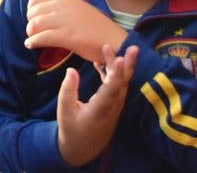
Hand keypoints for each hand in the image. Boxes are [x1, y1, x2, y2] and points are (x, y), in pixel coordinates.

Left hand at [24, 0, 128, 63]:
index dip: (31, 8)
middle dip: (30, 21)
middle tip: (35, 30)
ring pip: (35, 24)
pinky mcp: (66, 36)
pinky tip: (31, 45)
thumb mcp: (77, 5)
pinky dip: (33, 41)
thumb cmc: (95, 24)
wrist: (113, 39)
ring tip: (33, 38)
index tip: (34, 17)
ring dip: (30, 32)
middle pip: (33, 11)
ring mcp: (64, 21)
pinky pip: (42, 37)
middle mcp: (62, 6)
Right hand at [56, 45, 137, 166]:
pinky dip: (111, 75)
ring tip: (112, 49)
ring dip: (119, 68)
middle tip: (132, 48)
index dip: (116, 74)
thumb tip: (72, 70)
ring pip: (120, 85)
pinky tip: (101, 63)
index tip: (120, 59)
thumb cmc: (71, 130)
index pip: (111, 90)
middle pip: (122, 85)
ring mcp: (114, 108)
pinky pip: (115, 88)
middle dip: (127, 66)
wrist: (81, 149)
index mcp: (99, 110)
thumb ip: (68, 90)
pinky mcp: (112, 106)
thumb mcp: (64, 111)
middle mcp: (111, 108)